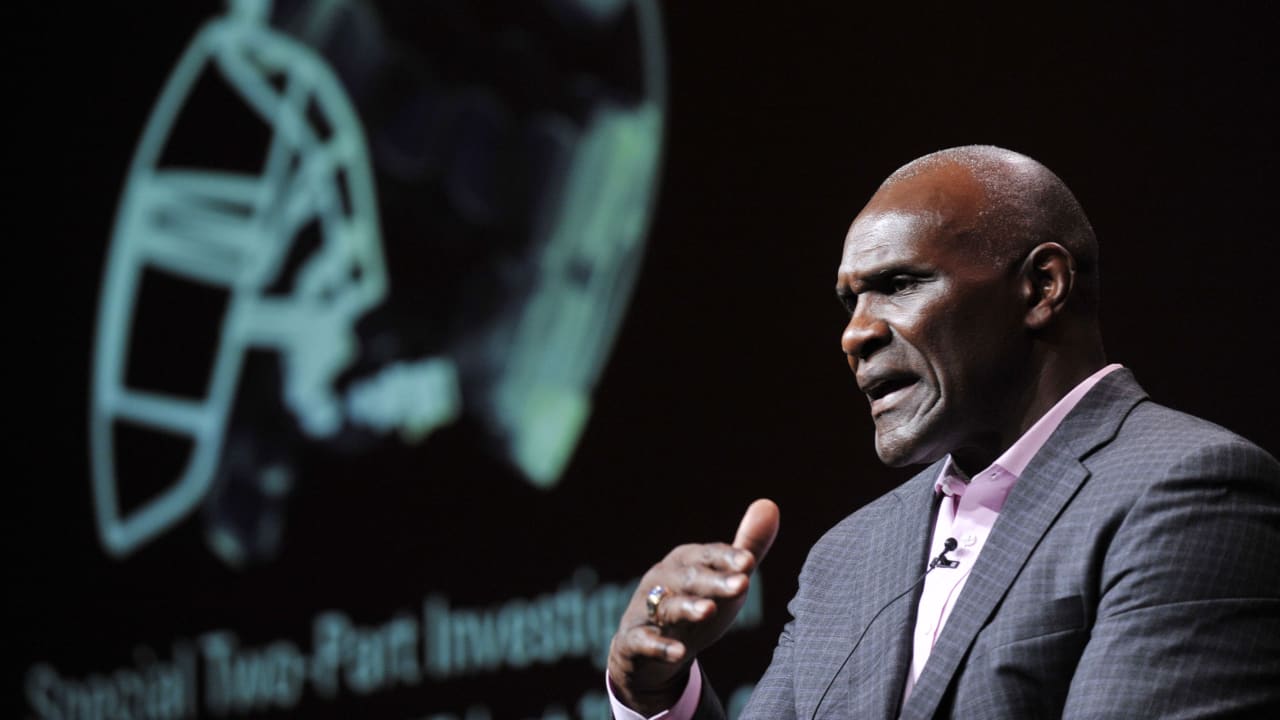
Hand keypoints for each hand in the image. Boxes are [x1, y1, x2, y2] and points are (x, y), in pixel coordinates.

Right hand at [607, 499, 779, 714]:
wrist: (644, 648)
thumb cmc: (693, 603)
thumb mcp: (723, 578)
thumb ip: (747, 547)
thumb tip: (770, 504)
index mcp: (685, 561)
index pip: (708, 556)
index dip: (727, 558)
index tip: (749, 562)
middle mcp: (663, 580)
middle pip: (690, 578)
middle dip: (715, 582)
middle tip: (742, 585)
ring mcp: (646, 609)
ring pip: (667, 606)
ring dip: (687, 607)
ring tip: (708, 611)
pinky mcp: (634, 640)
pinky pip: (645, 641)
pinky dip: (660, 646)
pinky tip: (678, 652)